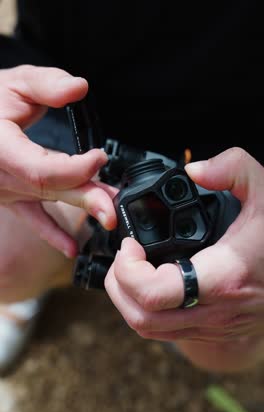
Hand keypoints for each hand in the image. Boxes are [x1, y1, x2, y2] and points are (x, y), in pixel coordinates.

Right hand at [0, 65, 116, 256]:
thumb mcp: (13, 83)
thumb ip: (46, 84)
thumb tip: (79, 87)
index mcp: (2, 150)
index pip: (43, 169)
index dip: (76, 168)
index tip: (100, 156)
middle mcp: (3, 177)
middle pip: (51, 191)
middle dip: (87, 198)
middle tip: (114, 206)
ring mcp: (6, 191)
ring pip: (49, 201)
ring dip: (81, 207)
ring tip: (111, 215)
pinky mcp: (11, 196)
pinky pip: (33, 219)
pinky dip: (53, 233)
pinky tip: (72, 249)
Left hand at [105, 148, 263, 371]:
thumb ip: (233, 169)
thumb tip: (195, 170)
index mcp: (223, 275)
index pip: (153, 294)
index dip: (127, 270)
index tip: (131, 245)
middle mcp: (215, 309)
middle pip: (141, 317)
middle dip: (118, 285)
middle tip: (125, 258)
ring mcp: (214, 325)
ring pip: (150, 329)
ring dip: (128, 300)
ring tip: (131, 271)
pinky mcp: (213, 331)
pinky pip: (166, 331)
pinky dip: (146, 310)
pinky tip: (152, 285)